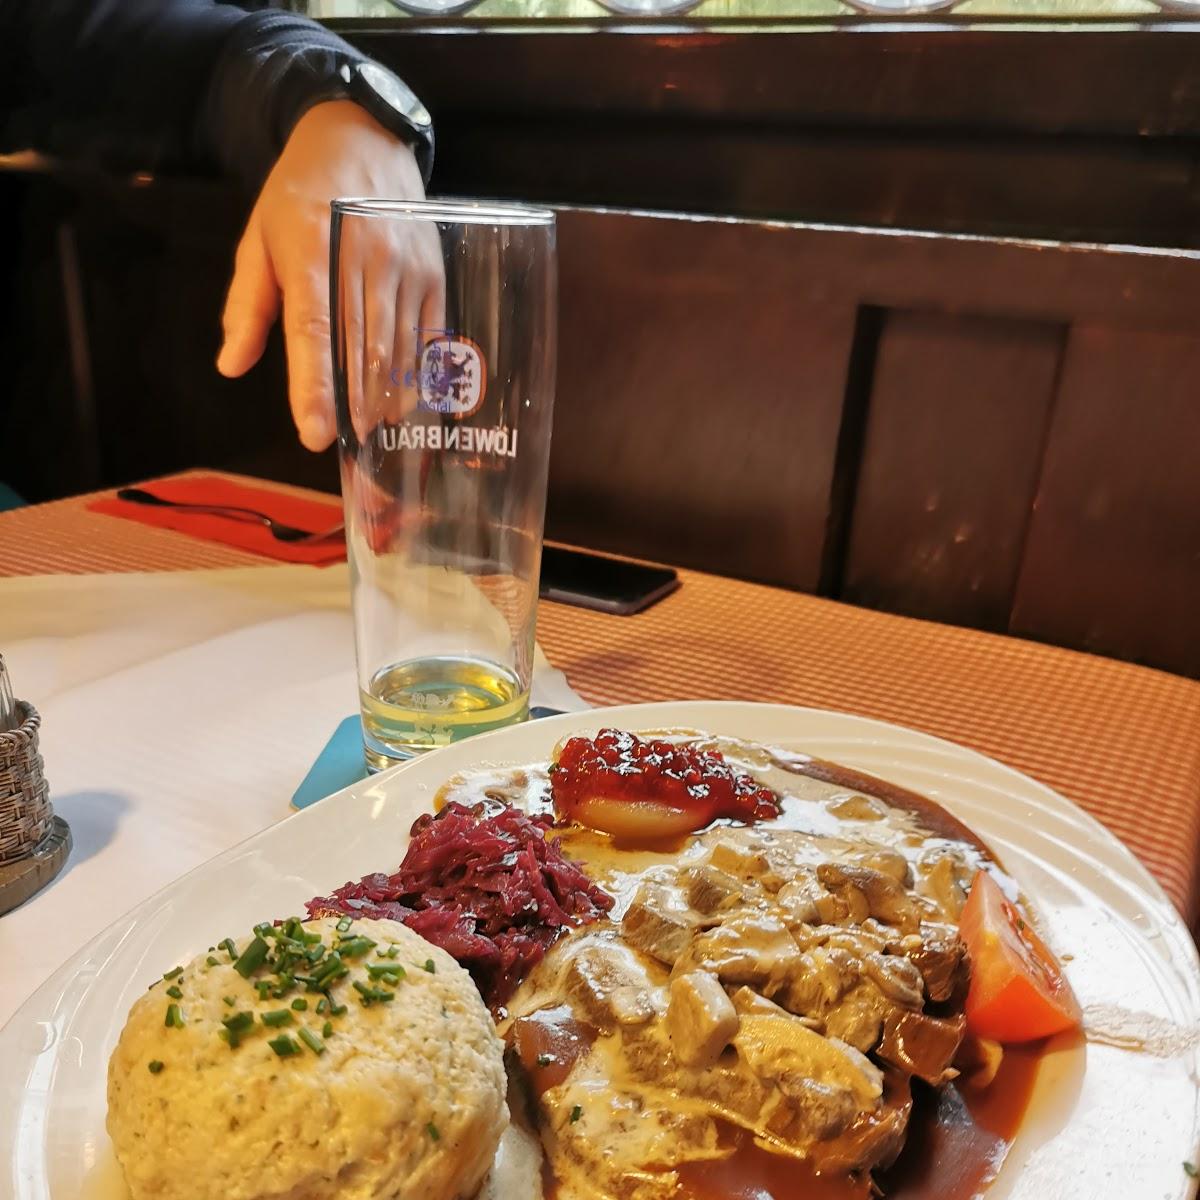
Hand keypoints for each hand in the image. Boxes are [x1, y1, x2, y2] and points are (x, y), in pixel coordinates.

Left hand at [215, 100, 439, 451]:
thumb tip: (232, 364)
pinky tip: (402, 402)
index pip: (313, 329)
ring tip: (371, 428)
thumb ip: (248, 306)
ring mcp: (404, 263)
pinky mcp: (432, 272)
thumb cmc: (301, 195)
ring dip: (384, 395)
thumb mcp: (260, 239)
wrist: (362, 138)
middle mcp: (363, 256)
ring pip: (396, 346)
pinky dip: (416, 373)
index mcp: (310, 248)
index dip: (314, 385)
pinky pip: (428, 333)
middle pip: (360, 346)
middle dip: (352, 401)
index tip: (312, 432)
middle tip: (344, 441)